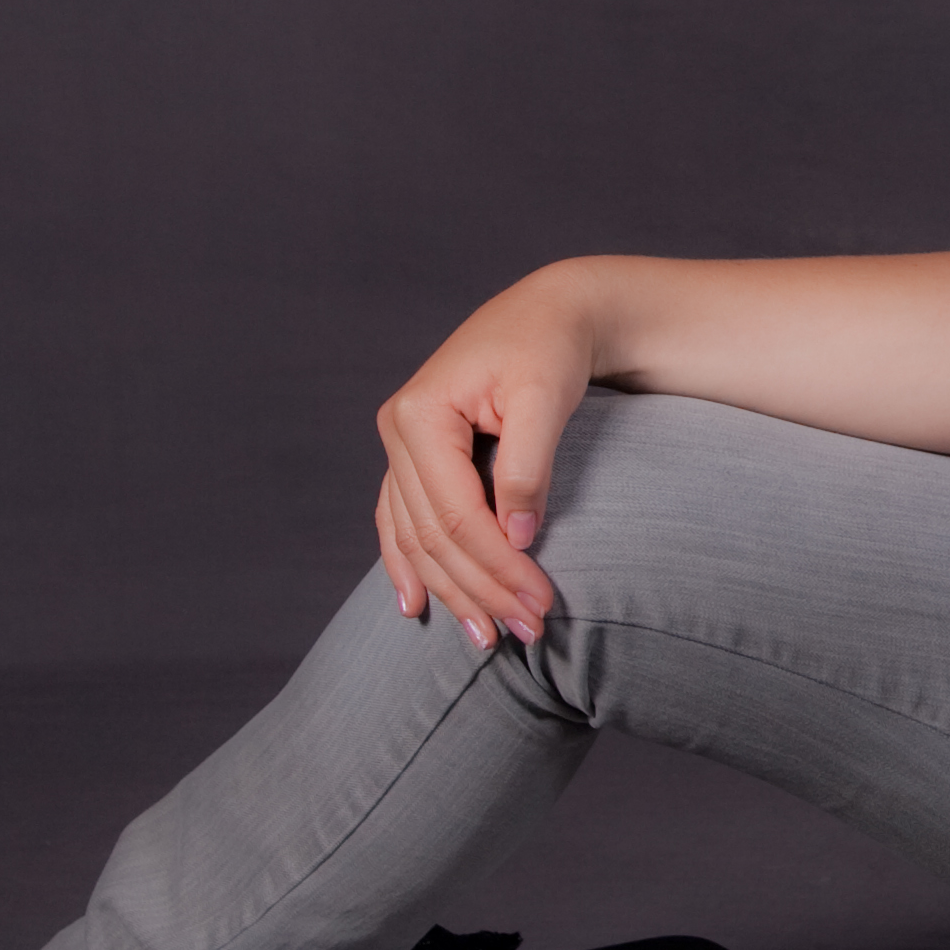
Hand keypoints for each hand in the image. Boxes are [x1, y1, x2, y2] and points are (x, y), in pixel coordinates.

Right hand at [374, 263, 598, 644]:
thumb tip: (517, 538)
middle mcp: (398, 431)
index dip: (498, 566)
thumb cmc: (551, 347)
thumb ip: (528, 467)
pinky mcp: (415, 456)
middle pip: (433, 535)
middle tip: (526, 633)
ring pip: (415, 538)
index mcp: (421, 414)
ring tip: (486, 637)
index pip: (456, 514)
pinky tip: (415, 607)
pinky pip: (401, 522)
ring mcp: (400, 446)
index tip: (542, 605)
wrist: (550, 312)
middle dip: (480, 589)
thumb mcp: (546, 398)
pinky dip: (409, 566)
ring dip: (450, 591)